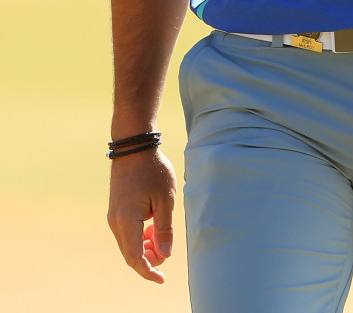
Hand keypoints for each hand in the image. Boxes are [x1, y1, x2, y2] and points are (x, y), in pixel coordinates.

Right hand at [107, 147, 176, 282]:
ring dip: (145, 246)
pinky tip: (153, 225)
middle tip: (166, 252)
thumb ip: (164, 228)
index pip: (136, 258)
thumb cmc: (152, 169)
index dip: (149, 271)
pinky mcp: (116, 209)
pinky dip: (140, 235)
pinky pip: (127, 232)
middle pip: (130, 254)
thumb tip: (165, 253)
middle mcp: (115, 222)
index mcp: (127, 221)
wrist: (133, 145)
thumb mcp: (166, 198)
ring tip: (161, 234)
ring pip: (128, 243)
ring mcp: (113, 215)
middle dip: (149, 259)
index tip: (162, 279)